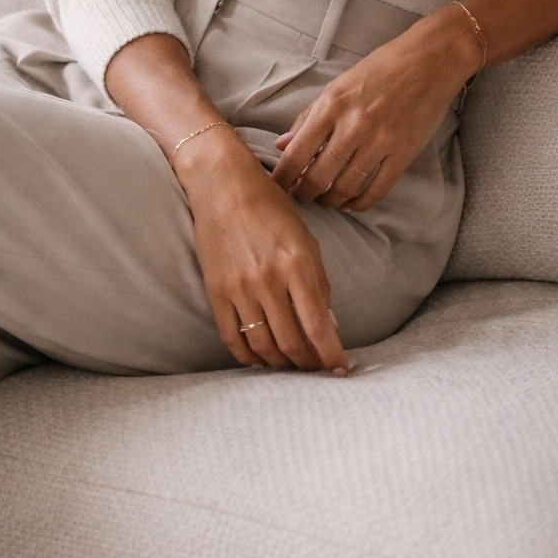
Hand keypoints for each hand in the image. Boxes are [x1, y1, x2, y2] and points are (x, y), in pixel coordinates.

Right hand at [174, 128, 349, 373]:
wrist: (223, 186)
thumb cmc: (271, 208)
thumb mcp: (306, 240)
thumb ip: (319, 284)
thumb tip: (330, 325)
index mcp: (297, 265)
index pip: (319, 325)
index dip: (331, 354)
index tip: (341, 370)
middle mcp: (268, 280)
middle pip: (291, 342)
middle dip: (307, 363)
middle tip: (316, 370)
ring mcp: (239, 288)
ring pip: (263, 345)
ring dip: (280, 363)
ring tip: (291, 365)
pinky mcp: (216, 291)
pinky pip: (232, 337)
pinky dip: (247, 356)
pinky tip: (259, 360)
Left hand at [270, 5, 480, 212]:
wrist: (431, 59)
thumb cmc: (381, 68)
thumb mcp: (338, 86)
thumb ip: (309, 117)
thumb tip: (282, 145)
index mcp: (332, 105)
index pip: (297, 153)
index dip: (282, 178)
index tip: (276, 188)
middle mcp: (354, 125)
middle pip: (319, 176)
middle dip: (304, 194)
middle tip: (301, 198)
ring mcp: (381, 141)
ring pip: (346, 187)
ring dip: (331, 200)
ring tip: (325, 200)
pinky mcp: (404, 153)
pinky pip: (377, 189)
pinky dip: (360, 203)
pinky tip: (351, 204)